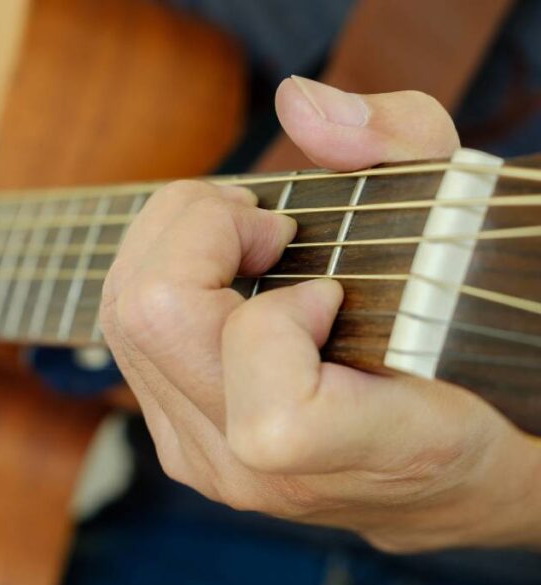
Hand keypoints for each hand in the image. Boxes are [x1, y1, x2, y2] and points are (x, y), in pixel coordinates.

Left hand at [100, 76, 540, 551]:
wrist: (438, 463)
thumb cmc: (468, 335)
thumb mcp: (466, 218)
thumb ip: (401, 146)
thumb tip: (297, 106)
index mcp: (366, 452)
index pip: (273, 414)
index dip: (286, 315)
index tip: (333, 287)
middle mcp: (265, 473)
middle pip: (154, 320)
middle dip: (200, 230)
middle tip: (267, 224)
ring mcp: (208, 463)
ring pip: (122, 321)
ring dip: (175, 246)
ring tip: (247, 241)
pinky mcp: (177, 445)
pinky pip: (126, 340)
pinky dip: (164, 280)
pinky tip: (224, 279)